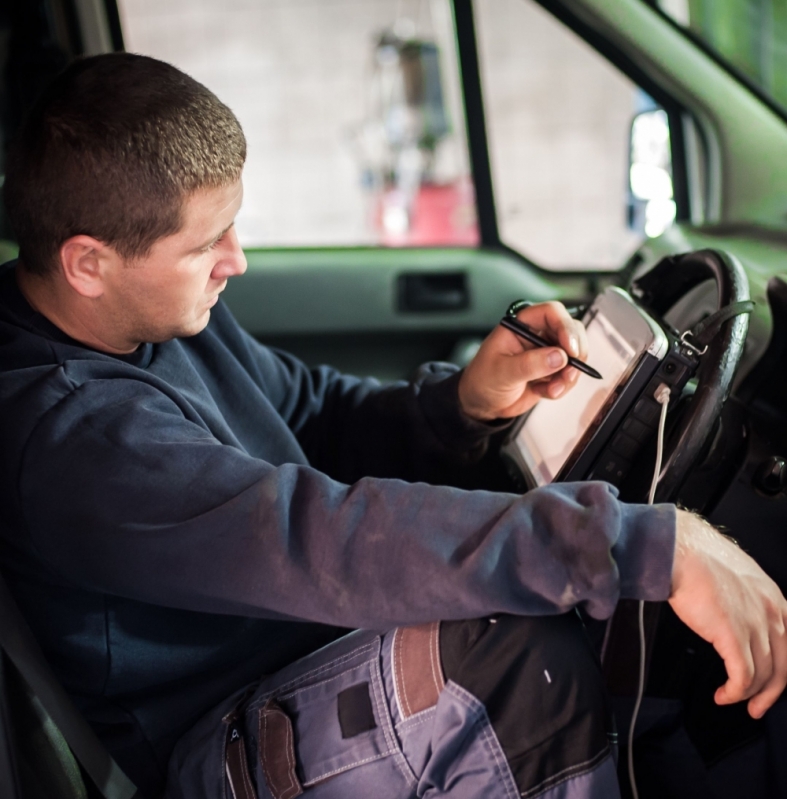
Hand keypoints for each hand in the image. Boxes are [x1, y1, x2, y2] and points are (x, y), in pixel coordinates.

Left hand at [458, 301, 588, 420]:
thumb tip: (559, 356)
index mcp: (520, 326)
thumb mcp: (502, 372)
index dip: (565, 326)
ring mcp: (545, 353)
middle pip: (571, 330)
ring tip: (552, 389)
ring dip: (569, 374)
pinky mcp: (551, 371)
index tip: (570, 349)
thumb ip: (530, 364)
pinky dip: (562, 386)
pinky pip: (568, 374)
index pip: (550, 313)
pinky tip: (545, 392)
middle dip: (575, 352)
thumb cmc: (482, 381)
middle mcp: (536, 335)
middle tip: (569, 372)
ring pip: (574, 354)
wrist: (482, 404)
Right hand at [669, 510, 786, 717]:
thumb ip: (747, 600)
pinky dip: (734, 691)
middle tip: (755, 706)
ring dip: (745, 694)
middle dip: (769, 694)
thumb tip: (739, 622)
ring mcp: (755, 624)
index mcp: (774, 598)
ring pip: (761, 675)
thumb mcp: (737, 577)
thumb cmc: (697, 559)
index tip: (769, 685)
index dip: (780, 671)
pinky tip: (724, 694)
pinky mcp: (733, 634)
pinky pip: (742, 676)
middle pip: (782, 667)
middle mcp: (771, 612)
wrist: (679, 553)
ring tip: (729, 698)